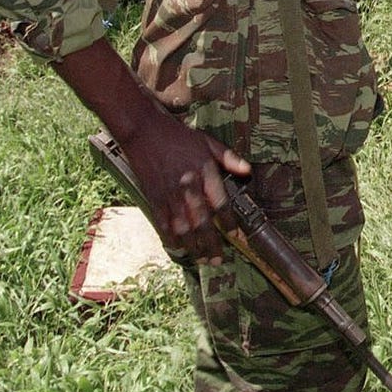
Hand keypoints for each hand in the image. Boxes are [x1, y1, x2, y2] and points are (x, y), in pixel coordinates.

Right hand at [51, 37, 251, 264]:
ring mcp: (169, 194)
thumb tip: (247, 171)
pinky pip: (162, 223)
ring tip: (201, 260)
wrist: (144, 131)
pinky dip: (170, 238)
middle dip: (211, 243)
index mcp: (204, 171)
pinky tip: (178, 248)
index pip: (220, 203)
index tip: (235, 234)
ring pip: (182, 227)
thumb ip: (228, 158)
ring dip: (193, 246)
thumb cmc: (178, 136)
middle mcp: (188, 186)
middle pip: (202, 221)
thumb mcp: (207, 142)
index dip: (228, 222)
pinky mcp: (153, 197)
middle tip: (218, 260)